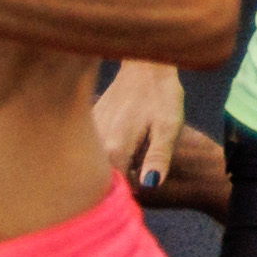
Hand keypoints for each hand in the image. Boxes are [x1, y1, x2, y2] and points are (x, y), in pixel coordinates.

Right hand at [94, 60, 185, 190]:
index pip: (117, 190)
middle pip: (106, 179)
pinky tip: (126, 139)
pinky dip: (108, 152)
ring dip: (115, 166)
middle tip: (145, 161)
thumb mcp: (168, 125)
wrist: (143, 64)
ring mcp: (88, 134)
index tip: (148, 180)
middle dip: (124, 181)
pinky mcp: (88, 125)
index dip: (133, 192)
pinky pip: (95, 150)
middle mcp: (95, 144)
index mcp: (115, 148)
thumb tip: (150, 185)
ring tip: (137, 147)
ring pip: (99, 165)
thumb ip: (158, 157)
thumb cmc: (160, 95)